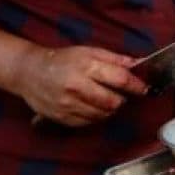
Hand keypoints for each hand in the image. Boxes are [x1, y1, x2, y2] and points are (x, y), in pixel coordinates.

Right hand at [13, 45, 146, 126]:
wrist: (29, 72)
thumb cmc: (62, 60)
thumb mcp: (89, 51)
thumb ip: (115, 59)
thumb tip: (139, 64)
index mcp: (86, 67)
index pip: (121, 80)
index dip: (137, 86)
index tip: (145, 88)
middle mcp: (76, 87)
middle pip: (113, 102)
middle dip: (122, 99)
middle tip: (120, 93)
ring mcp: (67, 105)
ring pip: (103, 115)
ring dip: (110, 109)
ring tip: (105, 99)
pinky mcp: (61, 118)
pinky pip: (88, 123)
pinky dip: (96, 116)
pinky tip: (92, 106)